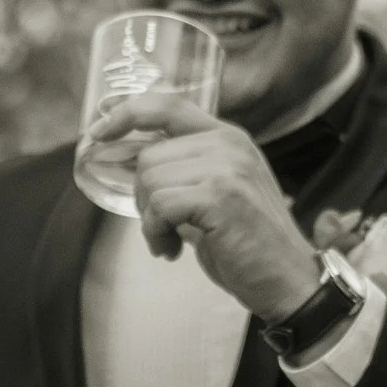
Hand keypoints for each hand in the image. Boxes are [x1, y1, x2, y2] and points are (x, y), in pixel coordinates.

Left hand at [87, 96, 325, 321]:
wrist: (289, 280)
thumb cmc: (248, 244)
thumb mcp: (218, 192)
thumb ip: (185, 170)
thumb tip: (129, 162)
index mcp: (228, 137)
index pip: (168, 106)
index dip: (127, 114)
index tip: (97, 132)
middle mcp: (229, 144)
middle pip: (149, 156)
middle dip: (143, 197)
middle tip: (164, 228)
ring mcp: (227, 168)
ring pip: (150, 180)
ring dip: (150, 220)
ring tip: (173, 241)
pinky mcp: (220, 196)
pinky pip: (159, 206)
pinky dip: (156, 233)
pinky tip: (173, 250)